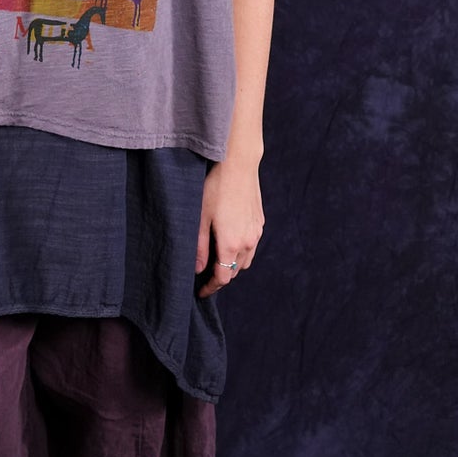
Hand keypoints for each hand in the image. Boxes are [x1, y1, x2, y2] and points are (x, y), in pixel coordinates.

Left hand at [195, 157, 263, 297]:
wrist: (238, 164)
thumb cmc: (215, 188)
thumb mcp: (200, 218)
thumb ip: (199, 247)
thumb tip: (198, 269)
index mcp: (232, 244)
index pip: (223, 278)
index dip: (211, 288)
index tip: (201, 292)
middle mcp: (248, 242)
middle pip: (235, 271)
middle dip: (221, 276)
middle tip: (204, 275)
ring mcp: (256, 232)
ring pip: (246, 259)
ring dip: (232, 264)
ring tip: (216, 259)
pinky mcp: (259, 221)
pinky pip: (252, 244)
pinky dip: (241, 250)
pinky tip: (229, 239)